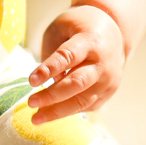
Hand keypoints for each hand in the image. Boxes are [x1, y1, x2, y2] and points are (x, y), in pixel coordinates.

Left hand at [27, 4, 124, 122]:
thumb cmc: (80, 28)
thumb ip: (52, 50)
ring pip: (82, 101)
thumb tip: (48, 81)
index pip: (68, 57)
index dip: (49, 69)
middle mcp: (103, 63)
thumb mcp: (63, 26)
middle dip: (52, 95)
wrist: (114, 34)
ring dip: (58, 112)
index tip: (31, 81)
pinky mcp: (108, 92)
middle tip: (31, 103)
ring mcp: (108, 80)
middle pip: (77, 83)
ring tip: (36, 118)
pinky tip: (50, 114)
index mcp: (90, 41)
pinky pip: (87, 106)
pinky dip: (67, 111)